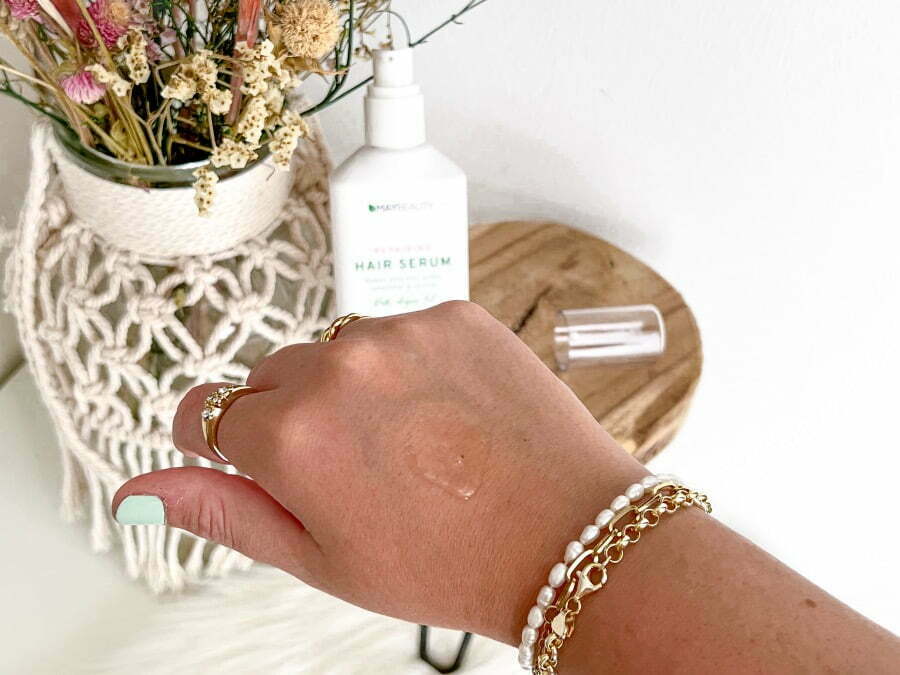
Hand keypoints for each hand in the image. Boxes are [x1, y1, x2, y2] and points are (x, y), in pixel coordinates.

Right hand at [113, 301, 646, 642]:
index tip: (255, 457)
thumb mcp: (321, 557)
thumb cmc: (448, 563)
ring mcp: (400, 332)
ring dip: (356, 387)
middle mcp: (337, 367)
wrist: (567, 535)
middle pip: (273, 376)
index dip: (227, 442)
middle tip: (356, 468)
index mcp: (289, 435)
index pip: (207, 411)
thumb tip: (138, 492)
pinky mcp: (453, 313)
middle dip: (295, 417)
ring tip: (411, 442)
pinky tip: (447, 412)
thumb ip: (223, 511)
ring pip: (339, 351)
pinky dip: (412, 364)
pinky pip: (403, 330)